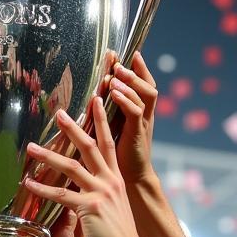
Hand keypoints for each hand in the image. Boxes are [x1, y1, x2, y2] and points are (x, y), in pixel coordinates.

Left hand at [24, 98, 145, 236]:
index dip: (102, 122)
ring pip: (71, 167)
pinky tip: (28, 184)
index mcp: (116, 180)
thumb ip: (102, 196)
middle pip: (89, 147)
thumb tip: (89, 190)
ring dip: (49, 156)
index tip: (96, 101)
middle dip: (73, 128)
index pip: (108, 144)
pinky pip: (61, 195)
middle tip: (58, 112)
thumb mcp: (114, 211)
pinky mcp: (90, 208)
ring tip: (31, 147)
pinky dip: (42, 189)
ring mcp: (100, 193)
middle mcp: (110, 182)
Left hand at [106, 53, 157, 186]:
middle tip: (118, 60)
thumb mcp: (112, 133)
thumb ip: (105, 117)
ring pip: (144, 96)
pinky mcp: (137, 136)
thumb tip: (88, 102)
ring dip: (129, 83)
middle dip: (134, 71)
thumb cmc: (118, 158)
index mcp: (139, 117)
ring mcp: (142, 126)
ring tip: (114, 74)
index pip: (143, 87)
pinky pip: (136, 112)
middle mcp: (144, 118)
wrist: (131, 183)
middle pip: (147, 86)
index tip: (128, 54)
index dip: (139, 70)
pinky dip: (125, 100)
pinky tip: (113, 93)